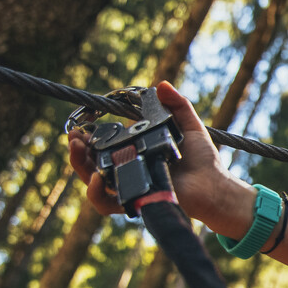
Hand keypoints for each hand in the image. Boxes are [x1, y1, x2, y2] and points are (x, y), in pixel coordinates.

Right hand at [67, 81, 245, 223]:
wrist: (215, 185)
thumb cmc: (203, 160)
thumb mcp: (189, 126)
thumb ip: (177, 105)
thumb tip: (161, 84)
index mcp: (135, 152)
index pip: (103, 145)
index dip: (87, 136)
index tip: (80, 124)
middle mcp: (128, 170)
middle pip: (90, 163)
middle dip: (76, 150)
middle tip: (73, 137)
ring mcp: (130, 186)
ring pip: (92, 182)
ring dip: (79, 165)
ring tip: (77, 149)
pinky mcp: (134, 201)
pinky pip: (107, 203)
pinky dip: (97, 192)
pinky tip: (97, 177)